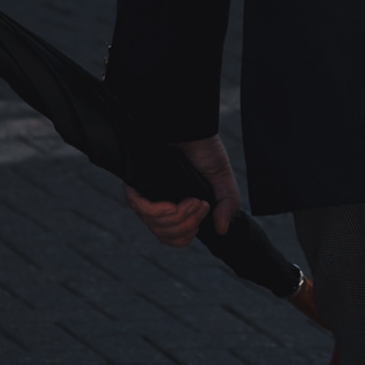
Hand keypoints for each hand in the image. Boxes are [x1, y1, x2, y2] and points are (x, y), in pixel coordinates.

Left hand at [124, 134, 239, 248]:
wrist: (193, 127)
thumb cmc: (205, 149)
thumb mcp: (222, 179)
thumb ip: (226, 205)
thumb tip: (221, 231)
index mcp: (176, 206)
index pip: (173, 237)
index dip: (186, 235)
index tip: (202, 218)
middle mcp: (159, 203)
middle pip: (165, 234)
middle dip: (188, 225)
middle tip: (201, 204)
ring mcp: (147, 195)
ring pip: (156, 226)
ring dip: (179, 217)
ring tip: (194, 199)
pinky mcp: (137, 184)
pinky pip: (143, 211)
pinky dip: (160, 212)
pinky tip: (173, 204)